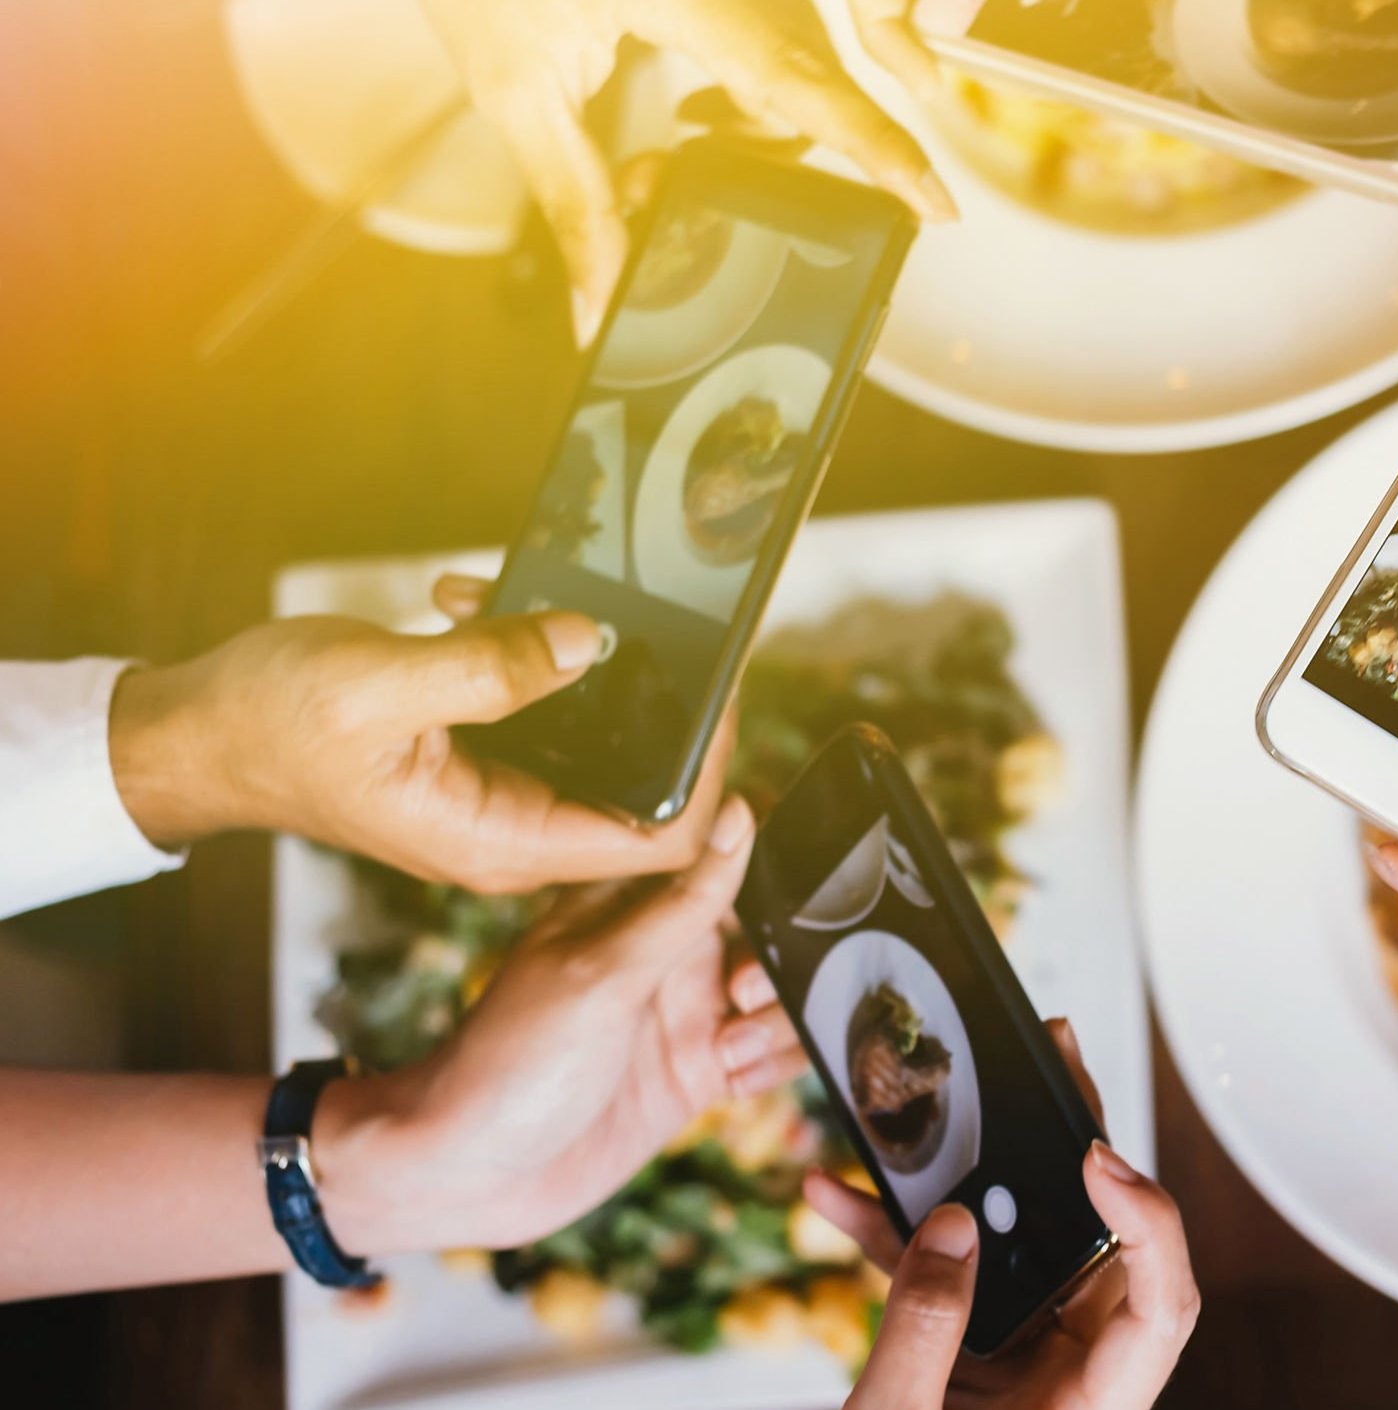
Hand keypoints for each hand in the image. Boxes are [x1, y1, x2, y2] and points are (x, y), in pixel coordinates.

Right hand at [109, 573, 728, 893]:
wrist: (187, 734)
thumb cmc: (263, 725)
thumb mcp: (379, 686)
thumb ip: (489, 668)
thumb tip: (586, 643)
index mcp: (502, 841)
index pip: (658, 843)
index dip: (708, 779)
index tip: (723, 698)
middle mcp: (512, 829)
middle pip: (642, 787)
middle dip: (659, 706)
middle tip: (667, 626)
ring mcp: (496, 793)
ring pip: (591, 737)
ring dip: (576, 660)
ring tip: (531, 597)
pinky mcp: (476, 754)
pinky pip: (535, 707)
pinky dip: (516, 647)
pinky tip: (468, 597)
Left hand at [312, 799, 810, 1253]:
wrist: (465, 1178)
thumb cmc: (510, 1062)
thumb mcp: (603, 972)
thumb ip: (684, 903)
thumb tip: (740, 811)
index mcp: (636, 906)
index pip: (728, 857)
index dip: (773, 872)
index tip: (787, 904)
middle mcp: (668, 954)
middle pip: (770, 931)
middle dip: (785, 960)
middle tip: (737, 999)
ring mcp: (684, 1015)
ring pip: (780, 996)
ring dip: (780, 1020)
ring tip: (729, 1051)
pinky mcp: (697, 1075)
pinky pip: (772, 1055)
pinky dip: (777, 1063)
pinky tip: (737, 1079)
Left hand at [421, 0, 952, 344]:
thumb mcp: (518, 92)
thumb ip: (575, 203)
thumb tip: (601, 305)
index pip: (802, 83)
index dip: (879, 147)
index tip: (935, 202)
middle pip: (810, 77)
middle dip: (773, 150)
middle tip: (689, 182)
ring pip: (801, 60)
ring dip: (762, 121)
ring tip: (677, 147)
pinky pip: (781, 36)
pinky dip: (755, 88)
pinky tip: (695, 109)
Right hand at [804, 1021, 1198, 1408]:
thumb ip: (922, 1327)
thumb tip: (953, 1223)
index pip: (1161, 1305)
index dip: (1148, 1222)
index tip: (1096, 1156)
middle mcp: (1071, 1384)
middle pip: (1100, 1247)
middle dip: (1070, 1147)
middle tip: (1057, 1056)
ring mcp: (1020, 1369)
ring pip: (1018, 1250)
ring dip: (969, 1180)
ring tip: (956, 1097)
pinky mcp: (965, 1363)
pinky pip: (946, 1283)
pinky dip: (892, 1241)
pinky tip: (833, 1200)